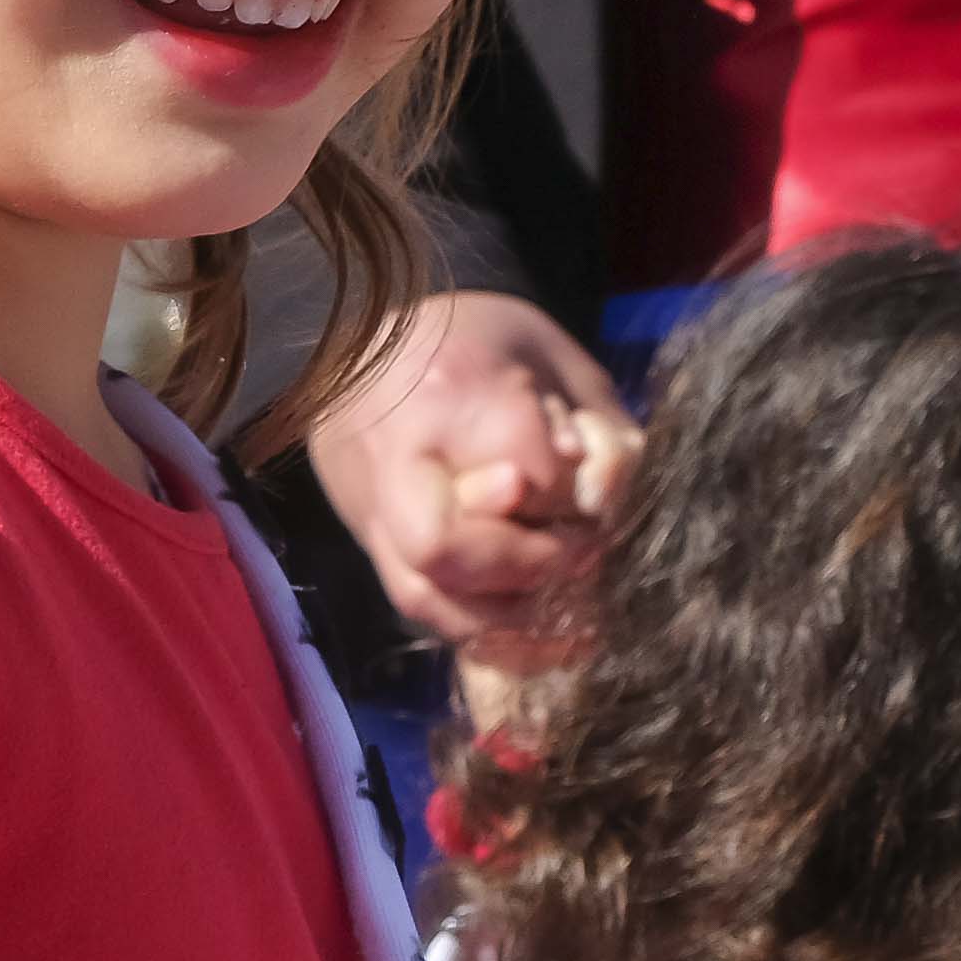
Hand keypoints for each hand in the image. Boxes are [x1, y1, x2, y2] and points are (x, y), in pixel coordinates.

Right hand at [307, 288, 634, 686]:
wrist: (372, 337)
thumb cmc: (483, 338)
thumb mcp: (560, 362)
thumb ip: (597, 435)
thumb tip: (597, 511)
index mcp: (450, 390)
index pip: (521, 475)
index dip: (568, 499)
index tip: (592, 494)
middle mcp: (393, 459)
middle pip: (446, 550)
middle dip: (529, 562)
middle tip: (577, 548)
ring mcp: (366, 507)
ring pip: (424, 595)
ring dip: (503, 611)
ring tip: (555, 596)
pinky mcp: (364, 538)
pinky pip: (417, 603)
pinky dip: (476, 622)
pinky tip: (522, 618)